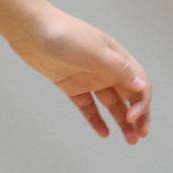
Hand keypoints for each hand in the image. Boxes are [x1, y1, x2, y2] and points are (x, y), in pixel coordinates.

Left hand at [8, 10, 151, 143]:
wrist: (31, 31)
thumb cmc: (65, 36)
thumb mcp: (96, 52)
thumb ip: (119, 70)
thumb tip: (142, 86)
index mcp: (117, 58)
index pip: (140, 84)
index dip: (142, 103)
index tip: (132, 117)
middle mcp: (107, 69)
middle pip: (130, 96)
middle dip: (138, 116)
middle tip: (140, 136)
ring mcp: (90, 78)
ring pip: (112, 104)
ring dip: (122, 121)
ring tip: (130, 141)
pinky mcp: (72, 86)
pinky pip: (89, 107)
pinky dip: (97, 120)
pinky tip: (104, 133)